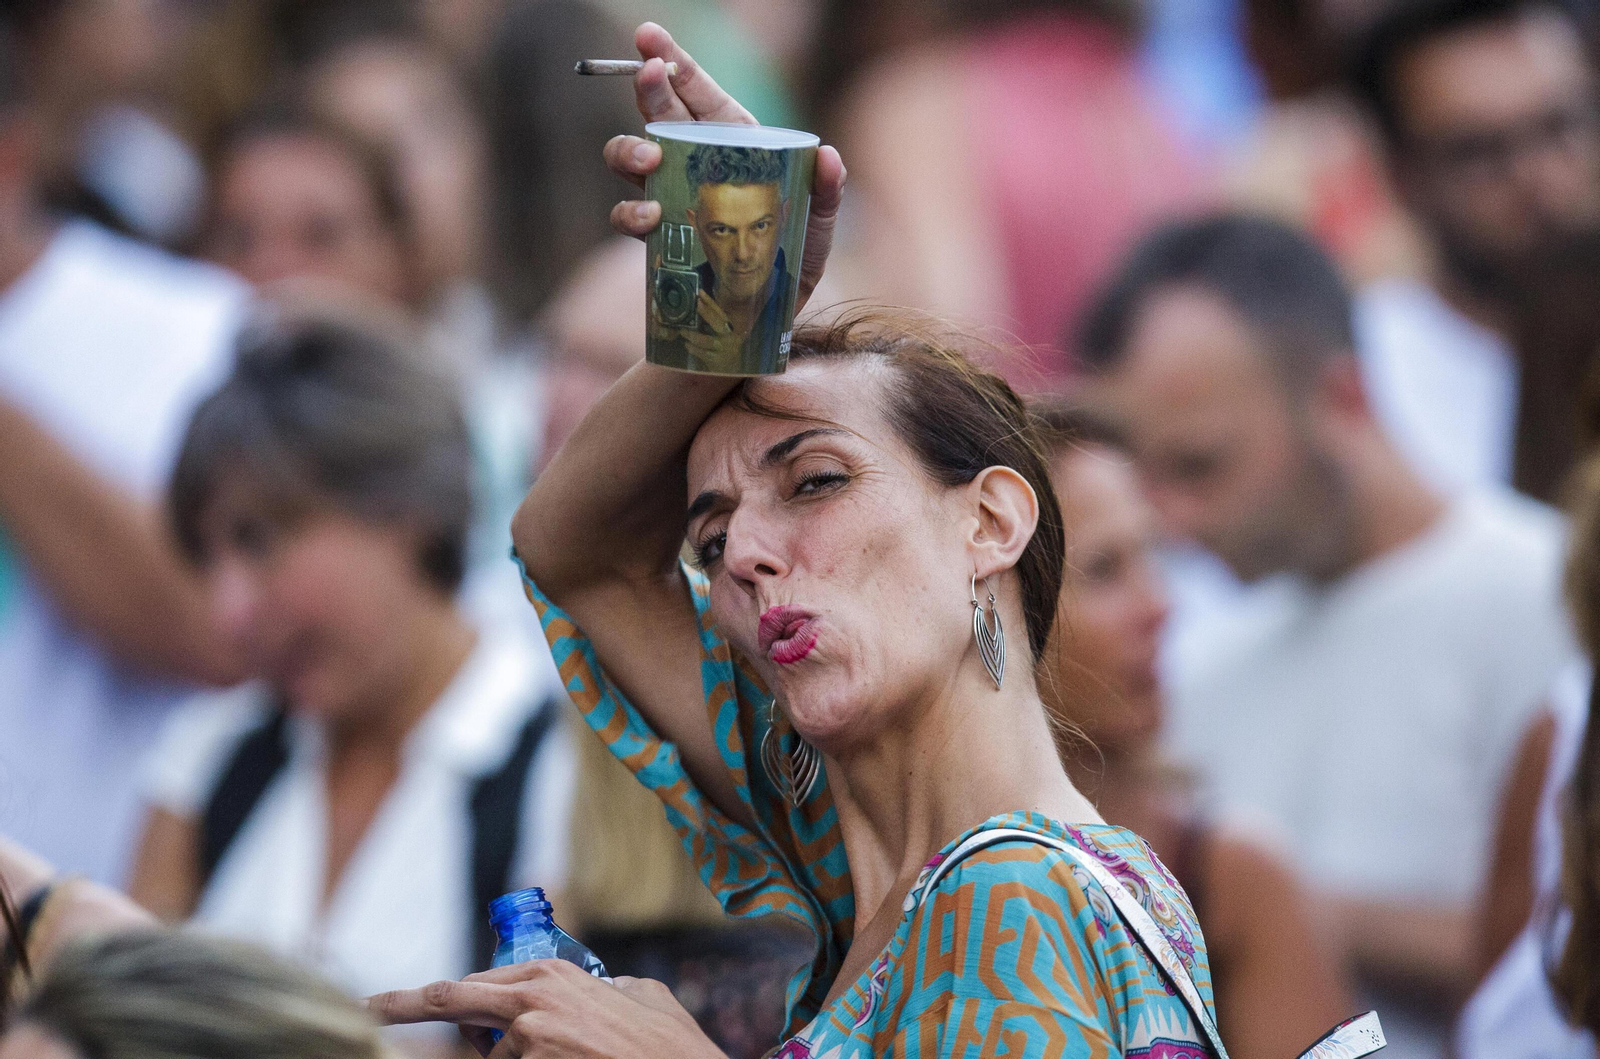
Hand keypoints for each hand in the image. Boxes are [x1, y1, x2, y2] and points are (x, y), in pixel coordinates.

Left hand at [368, 960, 724, 1058]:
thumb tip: (602, 990)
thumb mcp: (640, 994)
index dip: (432, 999)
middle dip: (401, 1006)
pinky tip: (572, 1057)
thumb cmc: (669, 1042)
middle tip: (366, 1009)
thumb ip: (607, 986)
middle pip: (448, 1000)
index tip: (390, 1004)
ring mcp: (528, 1038)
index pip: (472, 985)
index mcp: (552, 973)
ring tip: (571, 1055)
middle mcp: (531, 999)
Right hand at [602, 22, 844, 314]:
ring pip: (630, 159)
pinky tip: (649, 218)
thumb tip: (829, 157)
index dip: (672, 62)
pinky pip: (628, 216)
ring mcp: (671, 197)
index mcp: (734, 143)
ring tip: (648, 161)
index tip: (648, 38)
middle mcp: (696, 163)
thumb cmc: (796, 259)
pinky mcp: (657, 236)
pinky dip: (630, 213)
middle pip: (659, 115)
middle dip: (646, 91)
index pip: (699, 93)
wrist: (766, 314)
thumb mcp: (819, 225)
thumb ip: (826, 191)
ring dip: (629, 152)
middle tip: (645, 77)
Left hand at [674, 290, 742, 364]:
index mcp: (729, 328)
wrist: (730, 369)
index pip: (720, 312)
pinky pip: (703, 353)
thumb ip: (711, 323)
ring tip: (683, 331)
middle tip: (695, 305)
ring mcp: (725, 350)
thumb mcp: (720, 334)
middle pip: (718, 323)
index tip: (700, 292)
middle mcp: (730, 337)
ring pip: (707, 340)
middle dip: (706, 313)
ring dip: (693, 335)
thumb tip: (695, 307)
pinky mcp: (717, 361)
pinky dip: (693, 348)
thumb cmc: (722, 348)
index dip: (710, 302)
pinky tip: (687, 345)